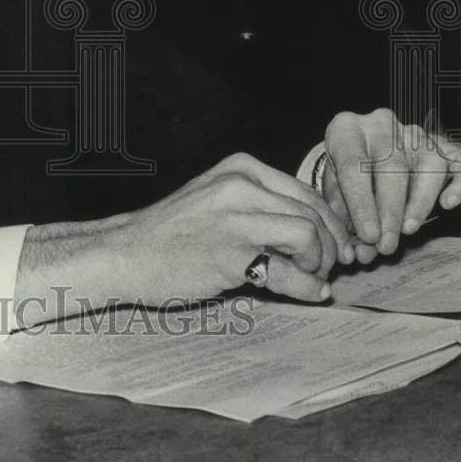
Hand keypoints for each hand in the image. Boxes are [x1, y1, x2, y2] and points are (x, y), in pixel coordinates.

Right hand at [107, 152, 351, 303]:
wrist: (125, 253)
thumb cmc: (171, 232)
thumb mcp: (215, 198)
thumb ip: (259, 205)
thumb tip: (316, 230)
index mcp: (240, 168)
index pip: (307, 192)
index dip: (331, 223)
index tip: (335, 247)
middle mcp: (240, 186)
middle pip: (314, 213)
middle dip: (331, 245)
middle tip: (327, 268)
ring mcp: (233, 218)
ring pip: (309, 235)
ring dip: (319, 263)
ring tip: (309, 277)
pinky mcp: (228, 254)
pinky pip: (288, 270)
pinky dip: (307, 286)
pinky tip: (309, 293)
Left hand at [323, 108, 460, 261]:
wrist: (363, 151)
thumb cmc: (346, 175)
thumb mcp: (334, 191)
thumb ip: (342, 219)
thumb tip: (354, 254)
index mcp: (346, 129)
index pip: (353, 166)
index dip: (361, 204)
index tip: (368, 235)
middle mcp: (380, 125)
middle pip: (390, 167)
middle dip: (389, 212)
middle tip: (385, 244)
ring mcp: (412, 133)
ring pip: (426, 165)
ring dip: (419, 202)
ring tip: (408, 230)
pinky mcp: (440, 145)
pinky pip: (458, 161)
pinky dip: (457, 183)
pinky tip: (447, 203)